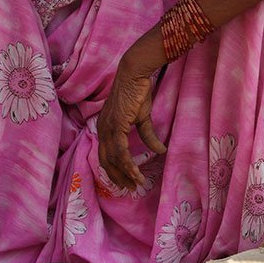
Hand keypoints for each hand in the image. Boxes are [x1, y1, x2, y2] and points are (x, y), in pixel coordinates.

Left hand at [96, 61, 164, 191]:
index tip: (126, 181)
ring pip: (113, 159)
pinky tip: (136, 173)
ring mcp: (107, 129)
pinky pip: (120, 152)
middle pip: (105, 161)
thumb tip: (161, 151)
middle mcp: (102, 130)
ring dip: (125, 173)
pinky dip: (127, 164)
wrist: (135, 74)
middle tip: (130, 188)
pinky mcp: (116, 126)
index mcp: (105, 128)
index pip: (105, 155)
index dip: (114, 170)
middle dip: (117, 177)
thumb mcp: (143, 118)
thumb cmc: (137, 92)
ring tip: (136, 184)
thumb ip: (148, 136)